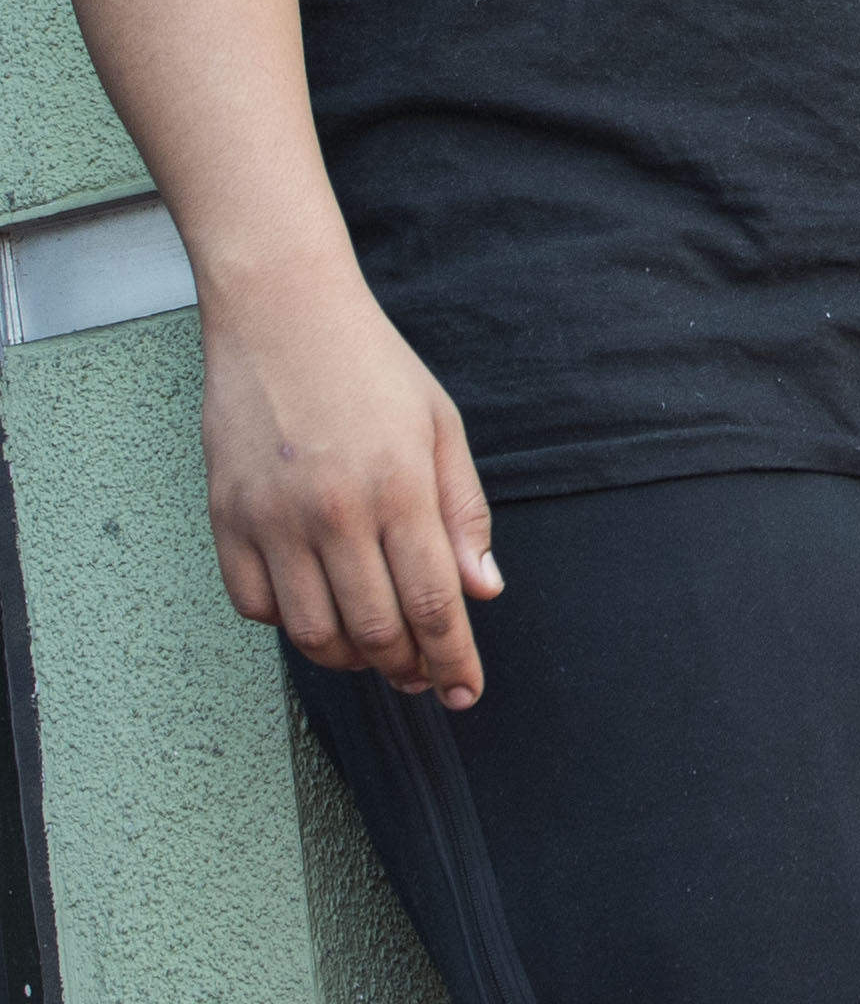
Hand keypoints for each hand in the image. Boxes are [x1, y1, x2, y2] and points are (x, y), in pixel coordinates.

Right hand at [199, 267, 500, 706]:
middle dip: (408, 669)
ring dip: (351, 658)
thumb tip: (482, 590)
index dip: (452, 659)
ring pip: (311, 632)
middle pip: (375, 630)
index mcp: (398, 489)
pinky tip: (318, 611)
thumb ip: (463, 514)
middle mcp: (333, 514)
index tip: (465, 691)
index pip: (432, 604)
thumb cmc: (373, 369)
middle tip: (425, 678)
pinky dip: (289, 624)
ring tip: (378, 654)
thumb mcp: (441, 428)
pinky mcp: (226, 521)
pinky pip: (255, 605)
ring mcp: (272, 521)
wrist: (284, 319)